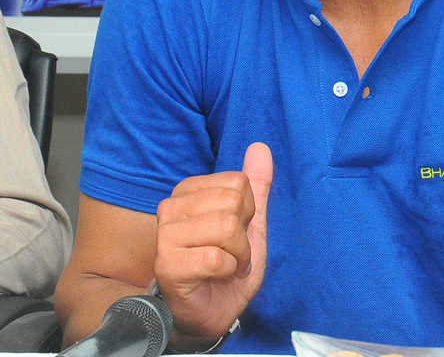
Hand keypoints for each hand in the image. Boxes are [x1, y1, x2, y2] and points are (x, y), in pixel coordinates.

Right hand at [154, 143, 272, 349]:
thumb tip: (260, 147)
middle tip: (231, 252)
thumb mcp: (250, 223)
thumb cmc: (226, 266)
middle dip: (244, 234)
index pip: (238, 182)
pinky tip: (217, 277)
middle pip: (233, 202)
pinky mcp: (167, 264)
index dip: (248, 211)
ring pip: (226, 227)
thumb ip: (256, 185)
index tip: (236, 232)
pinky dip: (228, 271)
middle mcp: (171, 207)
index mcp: (189, 191)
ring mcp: (166, 235)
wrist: (211, 312)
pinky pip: (216, 258)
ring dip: (238, 254)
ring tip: (226, 265)